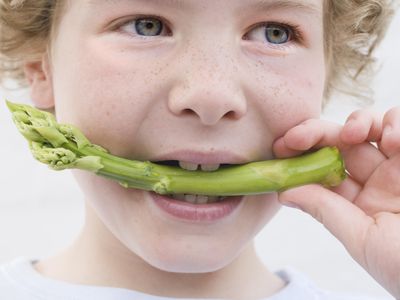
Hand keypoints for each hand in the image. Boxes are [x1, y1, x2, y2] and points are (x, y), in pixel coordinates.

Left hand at [273, 107, 399, 296]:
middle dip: (318, 132)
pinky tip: (393, 139)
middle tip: (299, 136)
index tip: (280, 147)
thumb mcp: (361, 239)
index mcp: (359, 202)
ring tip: (354, 132)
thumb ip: (326, 210)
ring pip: (373, 127)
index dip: (301, 154)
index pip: (325, 169)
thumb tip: (284, 192)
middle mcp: (379, 181)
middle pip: (342, 142)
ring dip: (358, 121)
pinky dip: (395, 122)